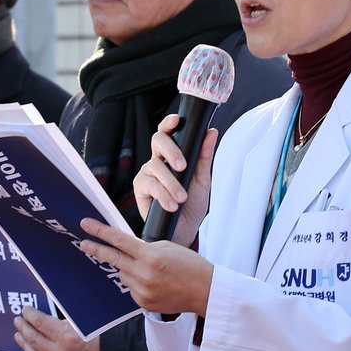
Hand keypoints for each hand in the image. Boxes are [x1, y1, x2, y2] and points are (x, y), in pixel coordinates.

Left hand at [14, 306, 100, 350]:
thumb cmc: (104, 341)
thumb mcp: (84, 324)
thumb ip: (63, 322)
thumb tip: (46, 318)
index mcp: (67, 337)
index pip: (39, 322)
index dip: (30, 315)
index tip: (25, 311)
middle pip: (33, 339)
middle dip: (23, 328)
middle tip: (18, 321)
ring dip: (25, 344)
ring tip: (20, 336)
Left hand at [78, 219, 213, 316]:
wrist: (206, 291)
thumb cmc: (190, 265)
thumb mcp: (167, 247)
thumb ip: (144, 248)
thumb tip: (124, 250)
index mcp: (151, 256)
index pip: (119, 241)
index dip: (100, 232)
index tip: (86, 225)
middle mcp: (144, 274)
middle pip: (113, 259)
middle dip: (96, 250)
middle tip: (82, 244)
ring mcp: (143, 291)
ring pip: (123, 274)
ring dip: (128, 268)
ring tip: (150, 270)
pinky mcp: (144, 303)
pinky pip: (131, 289)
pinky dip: (137, 283)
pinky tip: (154, 282)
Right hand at [132, 115, 217, 245]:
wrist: (184, 230)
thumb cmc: (192, 204)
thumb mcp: (202, 180)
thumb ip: (204, 156)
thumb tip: (211, 132)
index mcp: (172, 155)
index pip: (167, 132)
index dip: (169, 123)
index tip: (176, 119)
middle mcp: (157, 160)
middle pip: (157, 141)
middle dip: (171, 151)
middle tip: (183, 166)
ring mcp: (147, 173)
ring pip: (155, 166)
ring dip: (171, 183)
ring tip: (182, 198)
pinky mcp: (140, 188)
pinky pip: (149, 185)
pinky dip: (163, 195)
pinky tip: (172, 205)